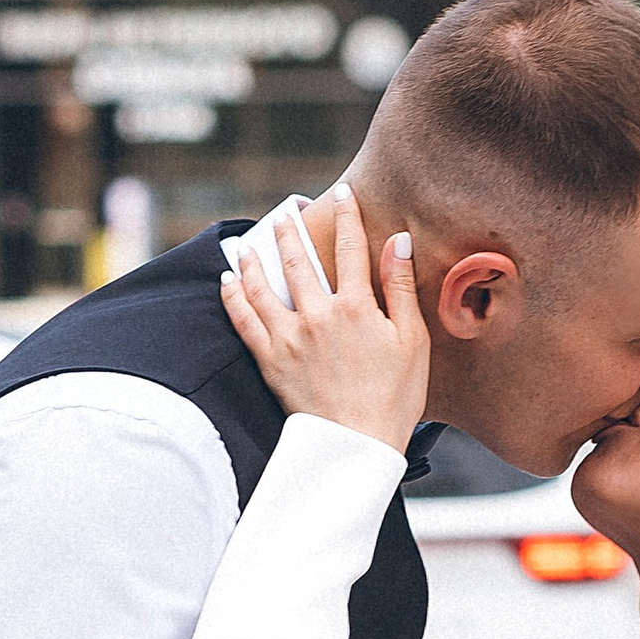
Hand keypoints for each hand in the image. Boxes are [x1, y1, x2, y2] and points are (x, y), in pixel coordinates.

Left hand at [220, 185, 428, 451]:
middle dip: (291, 231)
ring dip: (254, 258)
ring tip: (249, 242)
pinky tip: (226, 281)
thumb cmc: (394, 397)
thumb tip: (397, 241)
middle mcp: (318, 314)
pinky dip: (232, 296)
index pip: (351, 248)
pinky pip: (243, 320)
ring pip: (264, 284)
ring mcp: (289, 336)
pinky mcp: (270, 360)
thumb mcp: (412, 340)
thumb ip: (400, 287)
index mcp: (357, 307)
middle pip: (299, 260)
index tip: (344, 193)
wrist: (356, 445)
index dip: (348, 216)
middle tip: (284, 213)